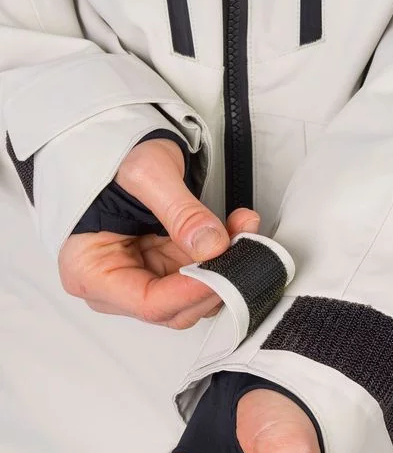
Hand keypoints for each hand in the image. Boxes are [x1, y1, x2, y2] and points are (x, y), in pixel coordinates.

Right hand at [59, 138, 259, 327]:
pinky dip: (224, 257)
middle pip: (175, 308)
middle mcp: (115, 286)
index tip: (226, 271)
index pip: (148, 303)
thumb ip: (180, 211)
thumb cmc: (112, 159)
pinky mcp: (166, 270)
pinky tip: (237, 229)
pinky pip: (201, 277)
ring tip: (242, 227)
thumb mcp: (146, 174)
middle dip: (215, 280)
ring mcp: (143, 279)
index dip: (192, 292)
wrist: (116, 144)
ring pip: (194, 296)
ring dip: (226, 268)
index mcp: (90, 271)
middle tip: (243, 245)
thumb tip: (210, 245)